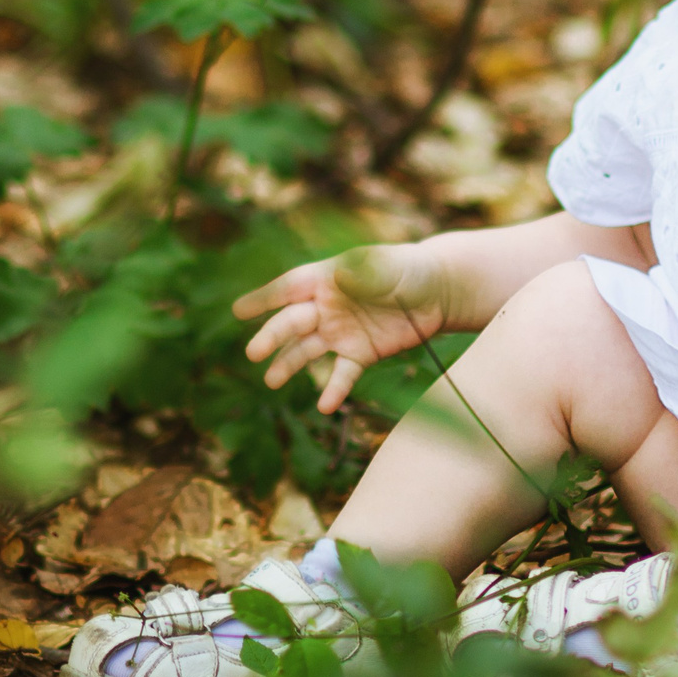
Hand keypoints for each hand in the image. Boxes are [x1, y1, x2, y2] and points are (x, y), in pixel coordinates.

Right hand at [232, 243, 451, 412]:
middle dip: (273, 336)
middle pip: (293, 322)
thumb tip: (340, 276)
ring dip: (289, 365)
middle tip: (254, 353)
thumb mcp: (387, 269)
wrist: (438, 292)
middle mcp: (327, 307)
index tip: (239, 311)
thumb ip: (364, 275)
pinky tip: (325, 407)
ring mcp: (342, 332)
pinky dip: (334, 390)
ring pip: (308, 351)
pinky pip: (343, 374)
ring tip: (272, 381)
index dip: (265, 298)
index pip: (290, 288)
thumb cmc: (408, 270)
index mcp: (328, 279)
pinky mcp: (361, 353)